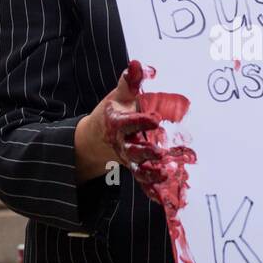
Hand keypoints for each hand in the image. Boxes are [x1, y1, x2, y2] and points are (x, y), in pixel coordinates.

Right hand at [74, 65, 165, 186]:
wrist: (96, 138)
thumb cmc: (112, 112)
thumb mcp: (118, 96)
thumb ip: (129, 82)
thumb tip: (138, 64)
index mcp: (117, 124)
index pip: (128, 123)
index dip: (140, 121)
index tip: (154, 119)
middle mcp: (122, 144)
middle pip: (134, 150)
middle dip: (146, 153)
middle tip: (160, 153)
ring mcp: (129, 159)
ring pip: (140, 169)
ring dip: (152, 174)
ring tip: (167, 175)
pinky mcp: (135, 169)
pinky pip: (144, 182)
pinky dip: (153, 190)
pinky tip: (167, 197)